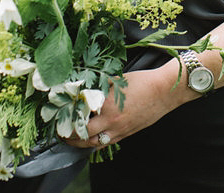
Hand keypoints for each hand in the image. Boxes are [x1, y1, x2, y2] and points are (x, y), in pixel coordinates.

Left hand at [63, 65, 189, 149]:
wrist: (165, 91)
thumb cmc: (143, 81)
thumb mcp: (117, 80)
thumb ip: (100, 86)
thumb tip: (84, 87)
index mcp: (107, 106)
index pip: (80, 118)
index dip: (67, 120)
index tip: (59, 117)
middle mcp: (112, 121)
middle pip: (84, 136)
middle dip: (70, 136)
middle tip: (61, 132)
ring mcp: (121, 130)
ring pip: (96, 143)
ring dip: (82, 143)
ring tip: (73, 138)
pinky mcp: (128, 133)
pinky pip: (108, 142)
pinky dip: (97, 142)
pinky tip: (93, 138)